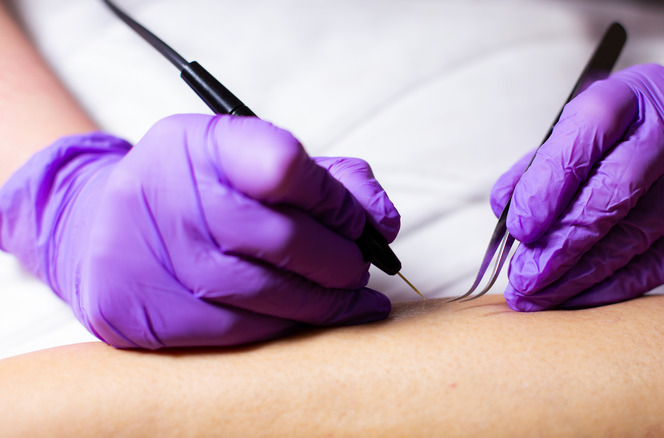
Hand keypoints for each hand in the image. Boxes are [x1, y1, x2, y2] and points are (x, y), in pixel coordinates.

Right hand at [0, 114, 399, 347]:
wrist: (100, 227)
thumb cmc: (199, 190)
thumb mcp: (252, 160)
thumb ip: (328, 180)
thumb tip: (383, 221)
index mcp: (204, 145)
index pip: (284, 165)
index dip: (336, 199)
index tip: (358, 219)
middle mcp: (171, 195)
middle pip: (285, 239)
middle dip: (341, 259)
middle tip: (359, 266)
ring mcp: (154, 257)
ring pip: (266, 293)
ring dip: (324, 301)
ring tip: (347, 296)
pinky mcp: (144, 310)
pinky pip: (238, 329)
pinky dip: (286, 326)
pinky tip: (309, 316)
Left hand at [491, 64, 663, 310]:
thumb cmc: (628, 138)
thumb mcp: (586, 132)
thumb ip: (543, 164)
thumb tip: (505, 208)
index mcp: (632, 92)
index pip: (590, 126)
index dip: (550, 179)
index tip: (520, 228)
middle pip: (617, 187)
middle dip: (562, 242)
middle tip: (524, 280)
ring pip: (638, 233)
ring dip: (581, 274)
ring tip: (540, 296)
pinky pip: (663, 261)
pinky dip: (615, 285)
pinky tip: (580, 297)